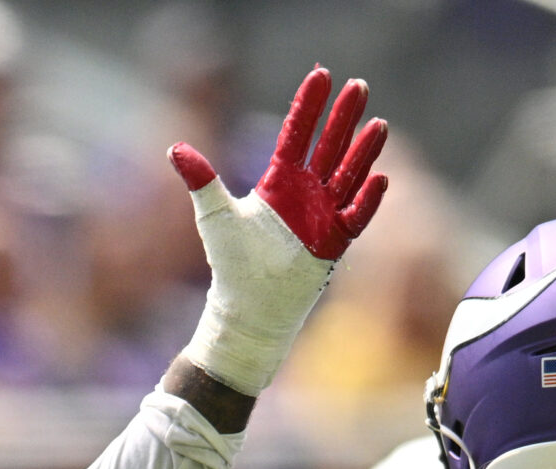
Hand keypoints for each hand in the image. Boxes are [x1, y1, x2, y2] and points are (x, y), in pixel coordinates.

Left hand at [171, 67, 388, 397]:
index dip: (309, 106)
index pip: (297, 134)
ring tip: (377, 123)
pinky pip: (357, 216)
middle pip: (329, 146)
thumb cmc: (230, 263)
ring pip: (349, 174)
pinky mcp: (335, 242)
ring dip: (363, 151)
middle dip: (343, 118)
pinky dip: (367, 199)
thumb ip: (202, 180)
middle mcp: (305, 193)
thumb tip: (175, 149)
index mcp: (278, 181)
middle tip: (358, 86)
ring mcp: (323, 216)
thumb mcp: (215, 216)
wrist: (247, 307)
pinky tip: (380, 177)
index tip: (322, 74)